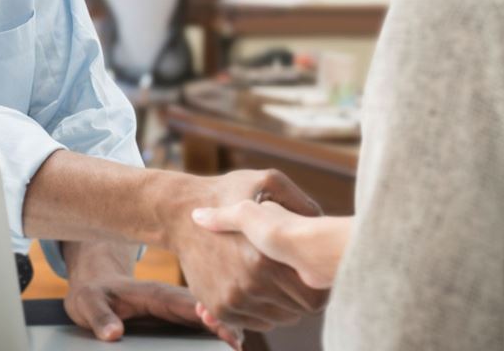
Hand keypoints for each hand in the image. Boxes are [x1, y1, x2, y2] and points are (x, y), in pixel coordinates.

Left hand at [65, 275, 243, 348]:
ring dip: (226, 331)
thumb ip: (100, 318)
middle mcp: (173, 301)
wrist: (95, 285)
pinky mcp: (177, 321)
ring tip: (237, 350)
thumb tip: (114, 334)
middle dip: (228, 325)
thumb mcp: (88, 303)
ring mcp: (177, 311)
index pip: (189, 304)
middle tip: (238, 346)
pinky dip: (217, 336)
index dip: (209, 315)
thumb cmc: (93, 293)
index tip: (225, 330)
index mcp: (156, 294)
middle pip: (208, 311)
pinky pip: (202, 328)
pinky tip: (225, 349)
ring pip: (210, 320)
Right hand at [162, 170, 327, 331]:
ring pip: (279, 319)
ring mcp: (233, 299)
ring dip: (283, 304)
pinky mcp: (219, 307)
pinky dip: (262, 310)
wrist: (179, 213)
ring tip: (276, 276)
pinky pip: (256, 321)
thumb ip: (300, 202)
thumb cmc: (226, 193)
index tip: (313, 269)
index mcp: (265, 258)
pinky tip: (260, 286)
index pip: (315, 299)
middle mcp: (249, 285)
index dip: (320, 286)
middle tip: (293, 270)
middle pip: (298, 311)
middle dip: (301, 292)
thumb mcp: (266, 181)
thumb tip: (323, 223)